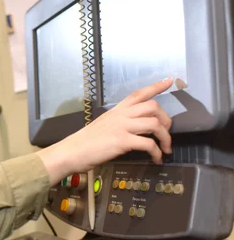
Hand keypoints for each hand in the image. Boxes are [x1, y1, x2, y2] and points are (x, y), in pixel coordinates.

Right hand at [37, 78, 173, 184]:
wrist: (71, 152)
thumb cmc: (84, 142)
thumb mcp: (103, 126)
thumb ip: (119, 124)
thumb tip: (134, 131)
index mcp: (117, 110)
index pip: (139, 93)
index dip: (156, 87)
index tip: (169, 81)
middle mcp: (121, 115)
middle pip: (153, 107)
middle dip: (166, 120)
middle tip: (166, 133)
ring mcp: (122, 127)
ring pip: (155, 124)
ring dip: (166, 138)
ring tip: (165, 149)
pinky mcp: (122, 141)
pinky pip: (148, 144)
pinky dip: (157, 152)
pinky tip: (156, 159)